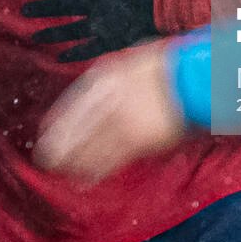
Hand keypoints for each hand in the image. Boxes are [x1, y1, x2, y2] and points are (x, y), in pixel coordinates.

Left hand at [34, 40, 187, 180]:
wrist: (195, 77)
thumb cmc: (170, 68)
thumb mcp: (135, 62)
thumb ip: (115, 79)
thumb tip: (100, 91)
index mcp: (108, 76)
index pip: (75, 102)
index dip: (60, 120)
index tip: (45, 132)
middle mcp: (110, 97)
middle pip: (79, 125)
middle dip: (61, 144)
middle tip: (45, 158)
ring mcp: (123, 117)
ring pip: (92, 144)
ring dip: (76, 160)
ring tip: (63, 172)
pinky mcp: (138, 138)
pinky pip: (112, 158)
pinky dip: (98, 170)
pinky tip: (86, 179)